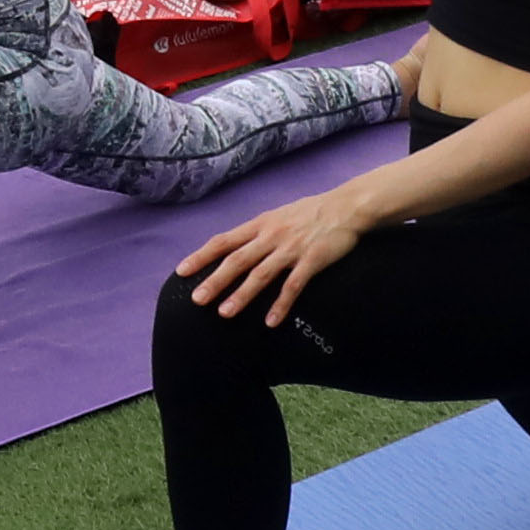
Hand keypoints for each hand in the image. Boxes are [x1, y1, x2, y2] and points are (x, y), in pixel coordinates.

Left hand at [174, 177, 383, 329]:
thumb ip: (258, 232)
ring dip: (242, 295)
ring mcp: (291, 249)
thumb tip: (235, 247)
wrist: (347, 207)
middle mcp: (272, 236)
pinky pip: (293, 286)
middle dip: (215, 281)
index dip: (202, 256)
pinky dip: (281, 304)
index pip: (224, 241)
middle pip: (237, 260)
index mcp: (261, 224)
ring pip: (261, 275)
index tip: (182, 271)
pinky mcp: (312, 260)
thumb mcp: (278, 215)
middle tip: (197, 300)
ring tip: (225, 313)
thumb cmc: (311, 212)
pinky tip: (270, 322)